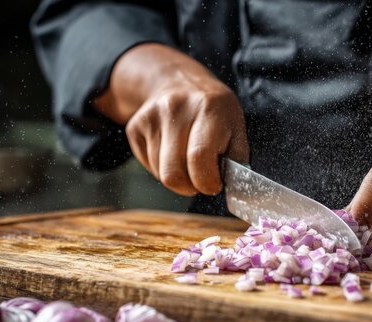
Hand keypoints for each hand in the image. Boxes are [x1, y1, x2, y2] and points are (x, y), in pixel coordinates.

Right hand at [94, 44, 248, 195]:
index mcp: (209, 107)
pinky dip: (161, 168)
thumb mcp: (236, 126)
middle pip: (173, 173)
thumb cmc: (213, 111)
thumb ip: (236, 158)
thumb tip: (233, 187)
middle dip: (190, 186)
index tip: (214, 185)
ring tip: (188, 160)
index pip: (199, 157)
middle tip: (201, 179)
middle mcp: (176, 108)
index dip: (207, 182)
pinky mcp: (135, 126)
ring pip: (160, 173)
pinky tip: (172, 152)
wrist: (179, 82)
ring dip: (177, 177)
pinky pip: (147, 165)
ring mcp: (151, 116)